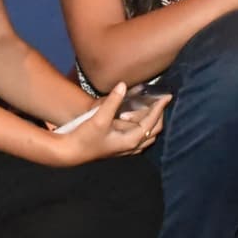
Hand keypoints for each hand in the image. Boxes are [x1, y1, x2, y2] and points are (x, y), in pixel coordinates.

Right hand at [52, 82, 169, 165]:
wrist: (71, 152)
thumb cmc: (85, 137)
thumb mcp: (99, 118)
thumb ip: (113, 101)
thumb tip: (123, 85)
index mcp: (131, 140)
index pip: (152, 121)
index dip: (159, 107)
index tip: (166, 95)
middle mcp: (132, 146)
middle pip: (154, 129)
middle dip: (159, 114)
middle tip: (159, 99)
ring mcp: (127, 149)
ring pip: (148, 134)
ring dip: (151, 120)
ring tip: (149, 106)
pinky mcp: (121, 147)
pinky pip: (140, 136)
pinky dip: (144, 125)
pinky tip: (136, 116)